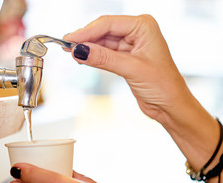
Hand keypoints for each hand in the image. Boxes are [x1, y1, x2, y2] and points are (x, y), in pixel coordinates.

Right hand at [64, 15, 220, 182]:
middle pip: (103, 30)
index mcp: (144, 26)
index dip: (87, 32)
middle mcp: (137, 31)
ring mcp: (130, 44)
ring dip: (87, 48)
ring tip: (71, 53)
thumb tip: (80, 50)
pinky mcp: (125, 56)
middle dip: (85, 39)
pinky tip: (82, 58)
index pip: (108, 24)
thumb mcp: (131, 69)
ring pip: (101, 41)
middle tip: (67, 46)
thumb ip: (104, 58)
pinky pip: (104, 52)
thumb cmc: (163, 85)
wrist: (170, 105)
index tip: (70, 40)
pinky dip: (93, 55)